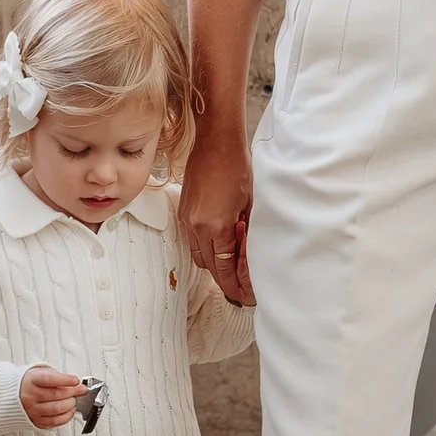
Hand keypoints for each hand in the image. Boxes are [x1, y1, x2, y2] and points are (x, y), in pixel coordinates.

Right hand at [20, 364, 87, 429]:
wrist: (14, 395)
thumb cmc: (32, 382)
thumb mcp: (42, 372)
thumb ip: (58, 376)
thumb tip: (75, 383)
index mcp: (31, 380)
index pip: (49, 379)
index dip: (65, 380)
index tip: (76, 380)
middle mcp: (29, 395)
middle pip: (55, 395)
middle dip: (73, 392)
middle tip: (81, 390)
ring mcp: (32, 410)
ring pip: (56, 409)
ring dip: (70, 405)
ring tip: (75, 400)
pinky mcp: (35, 421)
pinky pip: (54, 422)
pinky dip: (66, 417)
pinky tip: (70, 411)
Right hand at [182, 132, 253, 303]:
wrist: (216, 140)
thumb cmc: (238, 166)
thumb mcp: (251, 202)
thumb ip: (248, 232)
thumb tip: (249, 253)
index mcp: (216, 226)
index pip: (223, 268)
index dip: (234, 285)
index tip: (244, 294)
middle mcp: (197, 226)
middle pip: (209, 266)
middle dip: (225, 279)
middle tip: (241, 286)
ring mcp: (187, 219)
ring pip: (199, 255)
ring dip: (215, 262)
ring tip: (234, 262)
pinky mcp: (183, 211)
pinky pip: (192, 240)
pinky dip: (206, 247)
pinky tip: (222, 241)